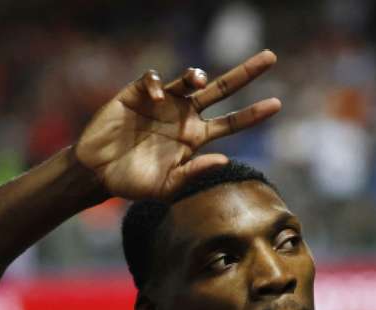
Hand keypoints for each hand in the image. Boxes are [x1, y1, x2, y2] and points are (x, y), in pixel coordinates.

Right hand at [75, 50, 280, 199]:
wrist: (98, 173)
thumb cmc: (133, 183)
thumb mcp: (166, 187)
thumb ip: (194, 174)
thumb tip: (224, 160)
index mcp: (195, 138)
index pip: (231, 123)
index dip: (253, 114)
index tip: (277, 104)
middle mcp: (184, 117)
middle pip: (222, 90)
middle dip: (246, 73)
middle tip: (270, 58)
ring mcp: (163, 104)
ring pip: (189, 80)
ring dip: (196, 76)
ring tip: (198, 80)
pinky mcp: (138, 95)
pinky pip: (154, 82)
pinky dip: (158, 85)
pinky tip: (157, 98)